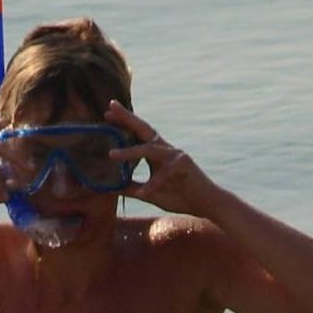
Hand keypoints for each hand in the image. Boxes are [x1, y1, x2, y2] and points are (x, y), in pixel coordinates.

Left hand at [105, 100, 217, 216]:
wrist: (205, 204)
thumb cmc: (179, 197)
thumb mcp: (149, 193)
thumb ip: (131, 188)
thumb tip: (109, 188)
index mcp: (157, 153)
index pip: (138, 133)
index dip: (125, 122)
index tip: (107, 112)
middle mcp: (165, 149)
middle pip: (144, 129)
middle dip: (127, 118)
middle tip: (109, 109)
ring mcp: (176, 155)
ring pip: (149, 149)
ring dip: (130, 151)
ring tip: (111, 155)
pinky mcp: (184, 165)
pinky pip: (164, 174)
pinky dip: (153, 184)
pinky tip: (143, 194)